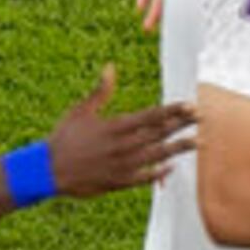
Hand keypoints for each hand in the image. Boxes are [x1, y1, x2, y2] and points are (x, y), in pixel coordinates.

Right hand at [43, 65, 196, 198]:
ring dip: (179, 148)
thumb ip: (100, 91)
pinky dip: (159, 173)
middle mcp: (123, 146)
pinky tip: (172, 167)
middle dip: (183, 125)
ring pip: (158, 155)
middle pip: (160, 134)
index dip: (173, 111)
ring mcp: (122, 166)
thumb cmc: (63, 138)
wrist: (47, 170)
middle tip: (202, 118)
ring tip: (198, 142)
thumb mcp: (80, 111)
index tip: (190, 105)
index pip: (151, 116)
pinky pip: (145, 178)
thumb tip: (110, 67)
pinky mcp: (118, 182)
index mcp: (115, 126)